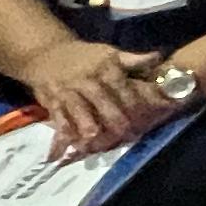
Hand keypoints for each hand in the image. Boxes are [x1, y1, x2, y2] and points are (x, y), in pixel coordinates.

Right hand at [25, 38, 162, 158]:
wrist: (46, 52)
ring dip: (89, 129)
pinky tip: (65, 152)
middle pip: (106, 106)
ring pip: (81, 114)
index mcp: (106, 70)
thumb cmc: (84, 56)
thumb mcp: (109, 53)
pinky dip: (62, 138)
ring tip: (97, 143)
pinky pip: (59, 122)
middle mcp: (89, 83)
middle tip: (128, 137)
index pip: (126, 91)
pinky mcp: (54, 104)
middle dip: (118, 123)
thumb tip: (158, 58)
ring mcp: (70, 94)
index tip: (148, 121)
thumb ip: (134, 60)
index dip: (137, 107)